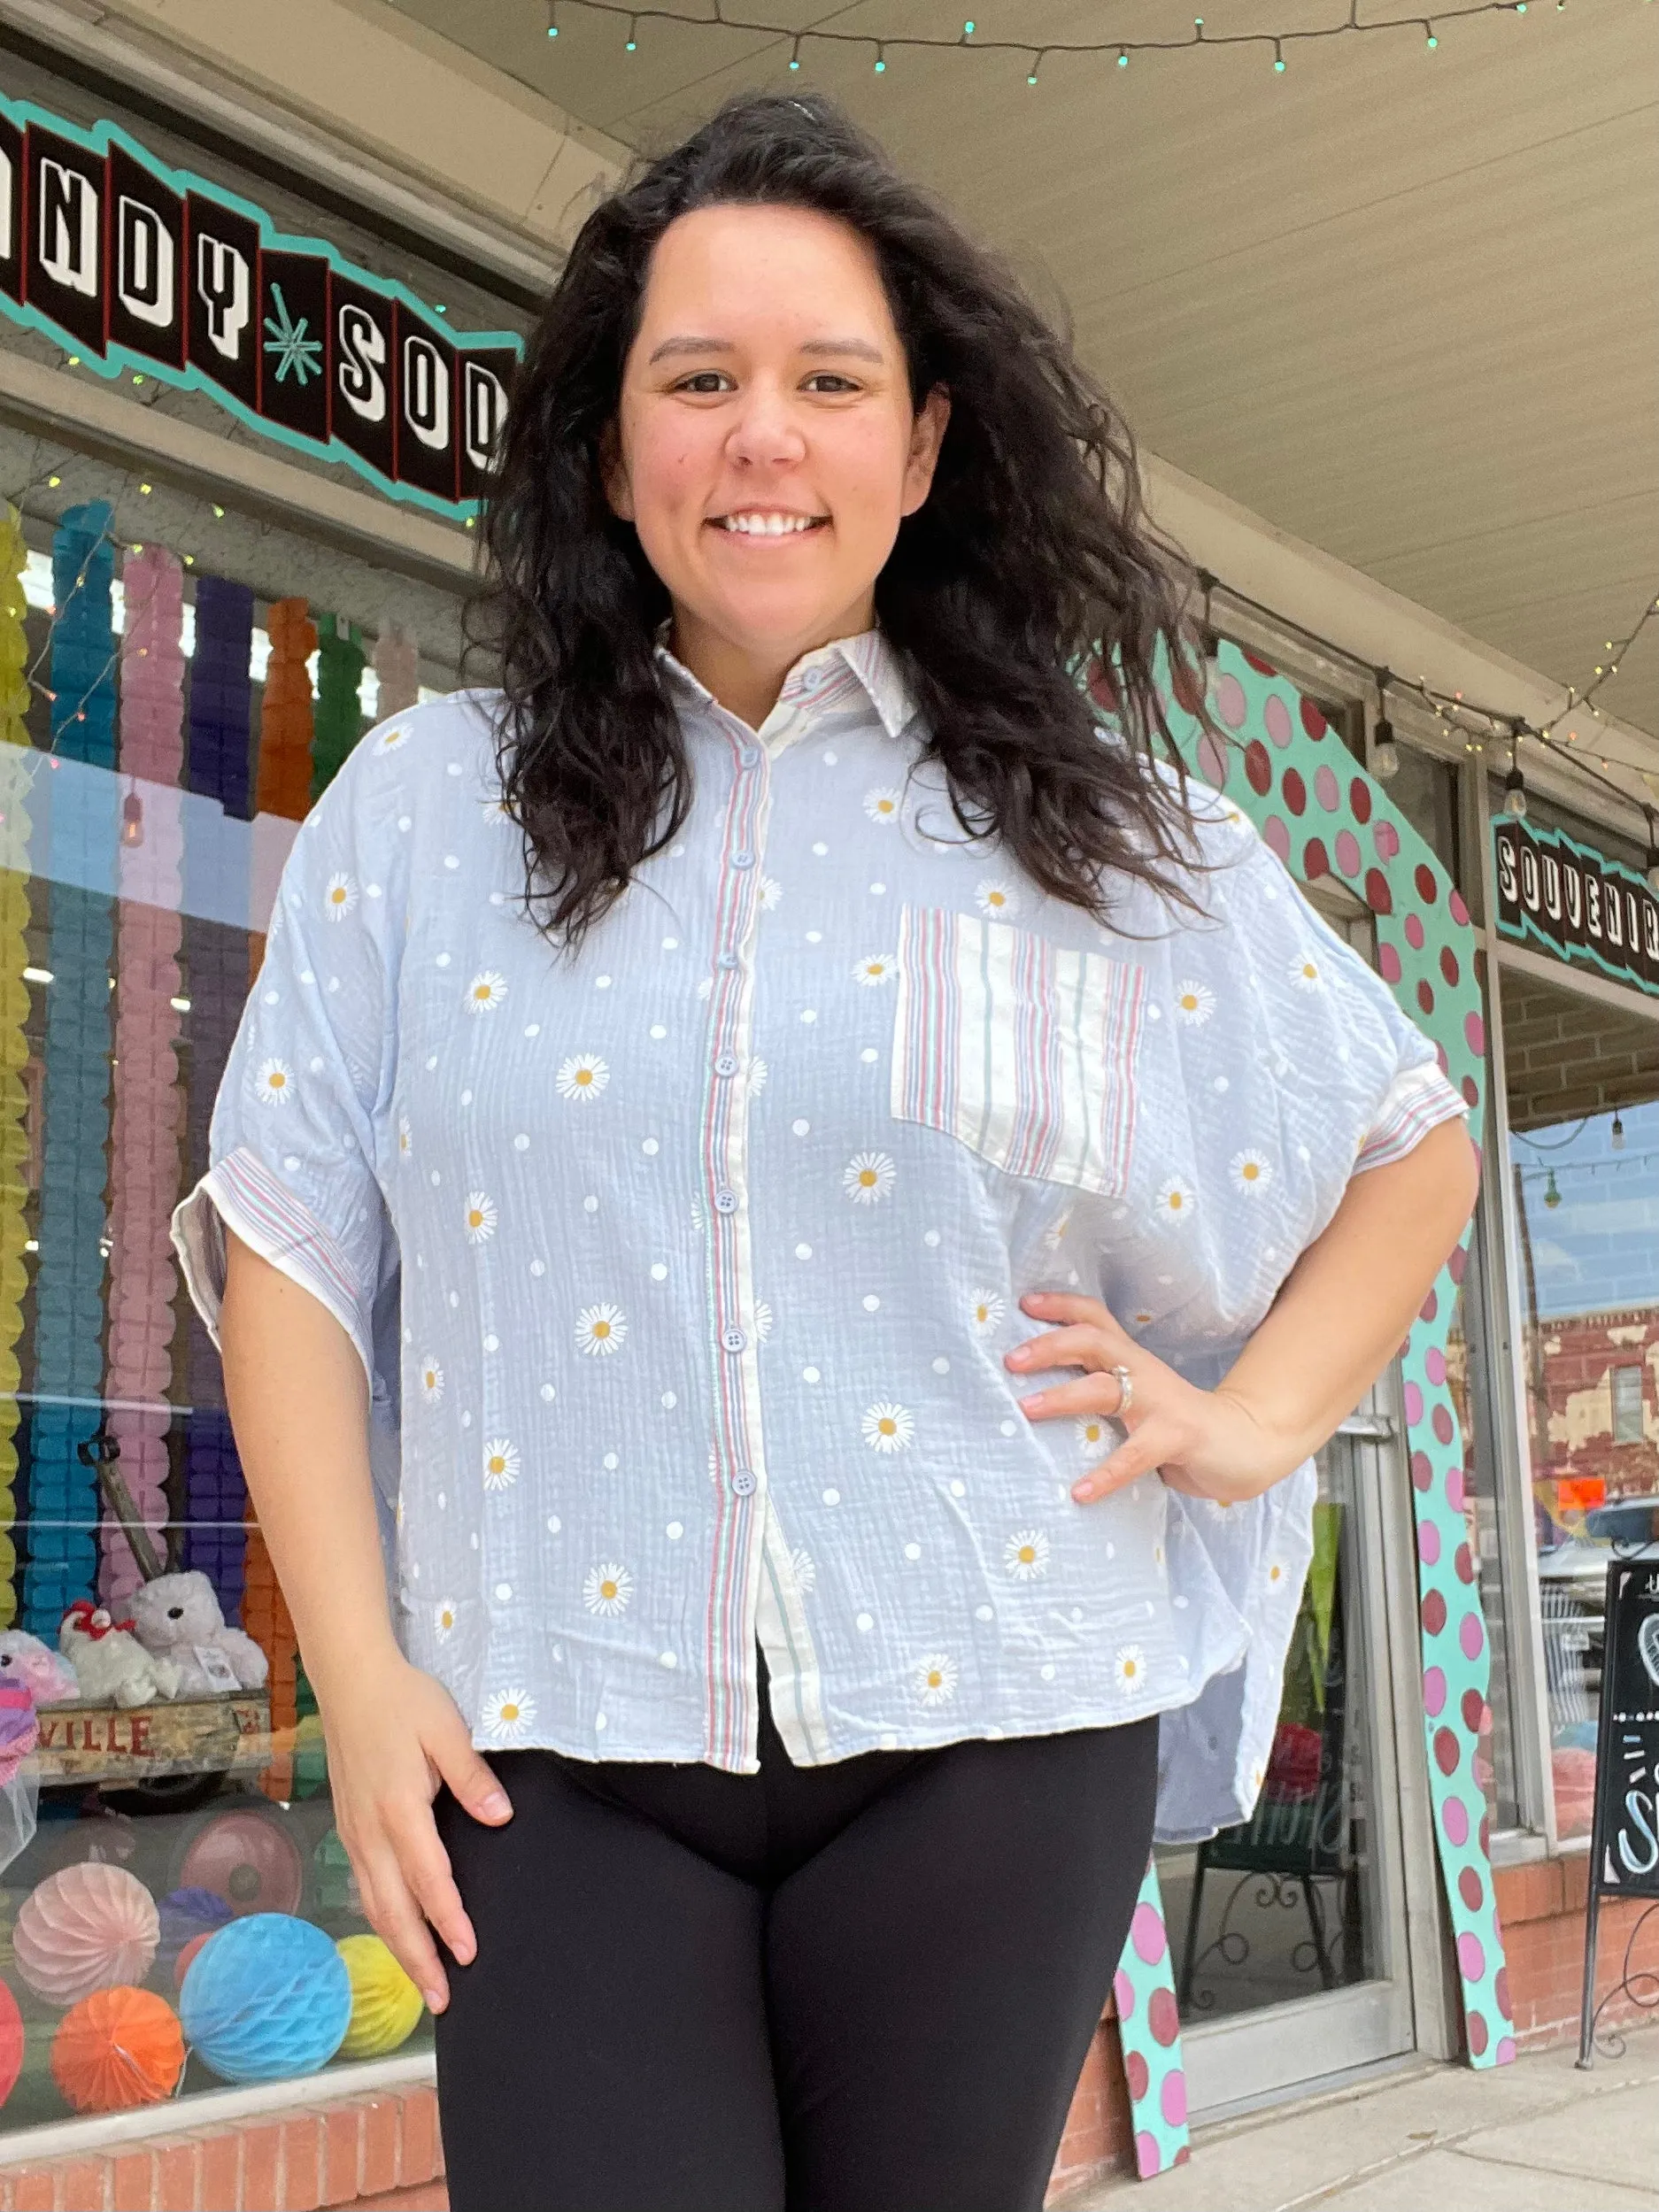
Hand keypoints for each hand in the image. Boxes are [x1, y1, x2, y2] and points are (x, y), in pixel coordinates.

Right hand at [318, 1647, 511, 2012]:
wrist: (351, 1682)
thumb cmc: (404, 1702)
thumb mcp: (446, 1728)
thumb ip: (472, 1775)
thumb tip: (500, 1817)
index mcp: (399, 1807)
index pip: (428, 1878)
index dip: (449, 1919)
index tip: (469, 1952)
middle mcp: (371, 1831)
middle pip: (393, 1909)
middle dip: (418, 1957)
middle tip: (444, 1999)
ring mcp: (354, 1833)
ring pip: (375, 1905)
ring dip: (399, 1947)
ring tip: (424, 1984)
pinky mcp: (348, 1829)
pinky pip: (365, 1887)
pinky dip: (382, 1920)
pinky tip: (398, 1935)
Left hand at [1003, 1291, 1302, 1506]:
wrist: (1247, 1443)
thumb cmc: (1178, 1425)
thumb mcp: (1137, 1400)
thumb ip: (1100, 1394)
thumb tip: (1034, 1401)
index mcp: (1132, 1360)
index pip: (1095, 1318)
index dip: (1060, 1306)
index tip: (1024, 1302)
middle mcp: (1143, 1372)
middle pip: (1092, 1341)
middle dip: (1049, 1346)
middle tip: (1010, 1360)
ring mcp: (1161, 1403)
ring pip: (1106, 1388)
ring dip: (1062, 1397)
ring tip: (1025, 1409)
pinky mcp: (1177, 1437)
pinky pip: (1135, 1455)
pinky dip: (1105, 1474)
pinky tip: (1080, 1493)